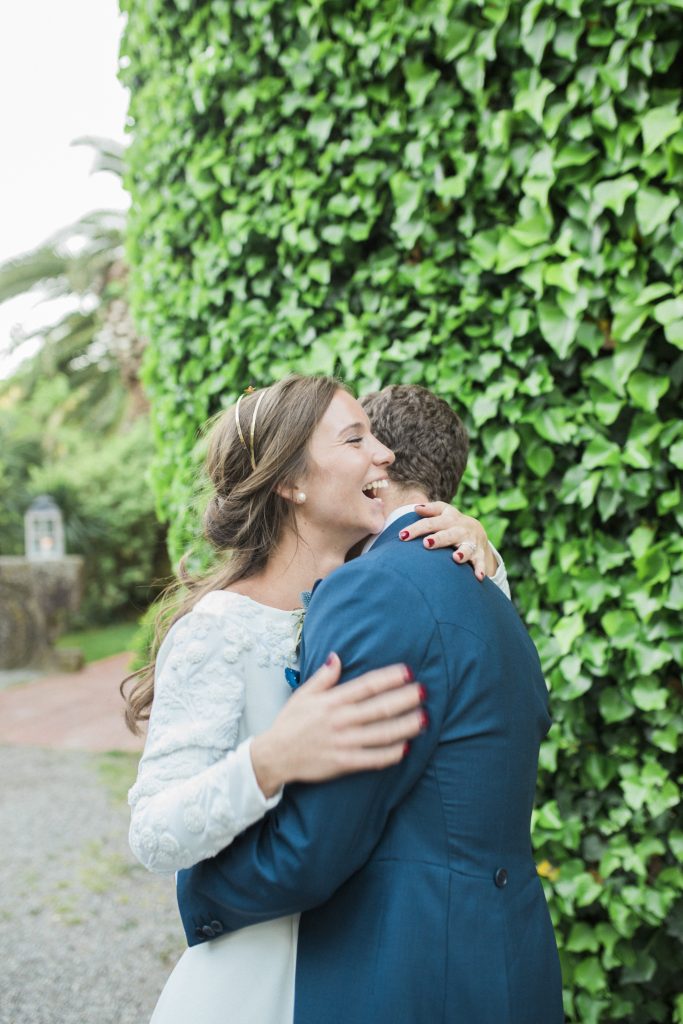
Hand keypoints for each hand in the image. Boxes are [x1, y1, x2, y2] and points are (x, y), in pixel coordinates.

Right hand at [250, 654, 425, 796]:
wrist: (275, 756)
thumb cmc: (290, 723)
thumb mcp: (303, 694)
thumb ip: (324, 677)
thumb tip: (338, 656)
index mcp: (332, 701)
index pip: (367, 685)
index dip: (389, 678)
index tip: (408, 672)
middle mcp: (340, 720)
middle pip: (380, 708)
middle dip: (405, 699)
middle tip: (424, 692)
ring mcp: (343, 742)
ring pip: (382, 734)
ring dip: (406, 726)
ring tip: (424, 719)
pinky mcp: (344, 763)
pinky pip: (373, 759)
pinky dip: (391, 754)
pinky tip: (406, 748)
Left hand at [398, 501, 497, 580]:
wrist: (478, 531)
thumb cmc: (452, 523)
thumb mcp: (444, 512)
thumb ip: (430, 510)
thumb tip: (415, 508)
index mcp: (449, 519)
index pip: (430, 523)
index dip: (416, 529)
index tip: (402, 536)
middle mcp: (460, 530)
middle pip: (448, 534)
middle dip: (438, 539)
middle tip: (427, 543)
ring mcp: (471, 542)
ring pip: (467, 548)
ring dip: (462, 553)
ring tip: (456, 558)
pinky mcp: (479, 555)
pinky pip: (480, 563)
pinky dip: (480, 569)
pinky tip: (478, 577)